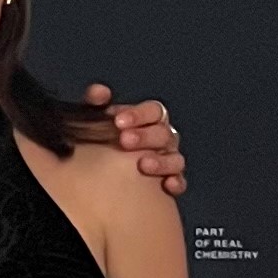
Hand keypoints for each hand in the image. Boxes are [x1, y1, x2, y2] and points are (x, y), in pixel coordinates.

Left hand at [80, 83, 184, 197]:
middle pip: (164, 133)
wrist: (105, 173)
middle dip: (145, 136)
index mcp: (150, 120)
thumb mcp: (100, 119)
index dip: (139, 114)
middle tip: (124, 141)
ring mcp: (169, 159)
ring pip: (175, 157)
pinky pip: (180, 182)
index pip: (154, 110)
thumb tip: (98, 92)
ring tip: (142, 164)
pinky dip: (176, 183)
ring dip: (161, 161)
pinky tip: (166, 185)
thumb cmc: (107, 139)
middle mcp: (164, 138)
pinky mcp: (171, 181)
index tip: (119, 121)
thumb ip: (97, 103)